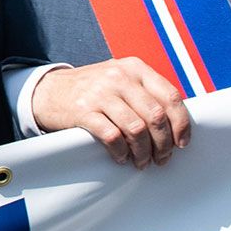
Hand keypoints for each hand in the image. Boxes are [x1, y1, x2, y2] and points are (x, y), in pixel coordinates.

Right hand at [29, 58, 190, 166]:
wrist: (49, 91)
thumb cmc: (92, 90)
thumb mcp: (121, 79)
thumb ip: (146, 93)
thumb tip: (176, 125)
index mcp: (135, 68)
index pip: (170, 96)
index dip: (181, 124)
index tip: (182, 142)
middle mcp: (120, 77)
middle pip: (155, 115)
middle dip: (163, 143)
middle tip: (162, 157)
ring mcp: (100, 93)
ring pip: (136, 129)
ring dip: (143, 152)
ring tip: (141, 161)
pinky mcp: (83, 111)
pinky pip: (112, 137)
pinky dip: (121, 152)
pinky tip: (121, 157)